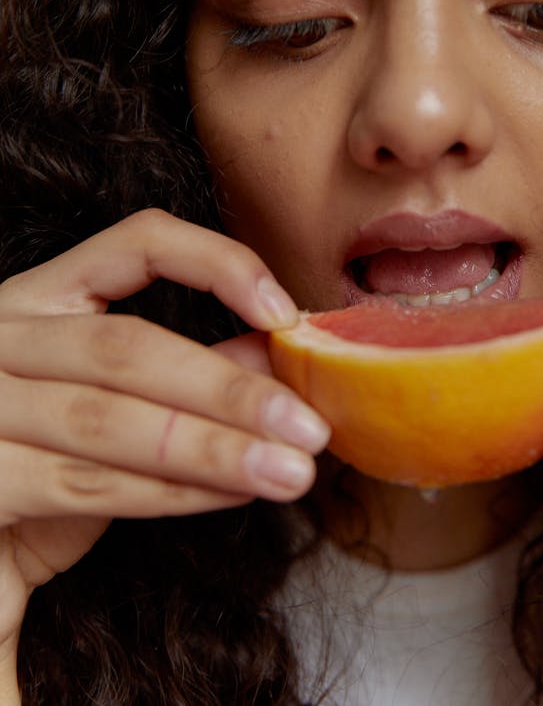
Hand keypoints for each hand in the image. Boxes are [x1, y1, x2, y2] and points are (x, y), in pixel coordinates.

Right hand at [0, 209, 330, 654]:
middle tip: (308, 426)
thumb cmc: (41, 472)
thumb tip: (279, 350)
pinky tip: (230, 494)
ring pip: (111, 419)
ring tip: (288, 471)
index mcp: (38, 299)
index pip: (134, 243)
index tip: (285, 314)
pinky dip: (170, 492)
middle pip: (126, 347)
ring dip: (214, 448)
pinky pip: (85, 483)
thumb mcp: (118, 410)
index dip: (217, 265)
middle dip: (228, 390)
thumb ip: (189, 374)